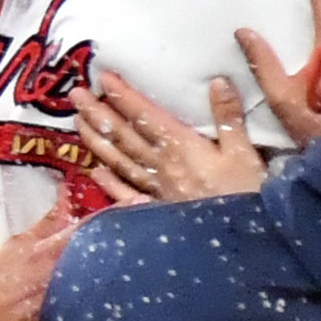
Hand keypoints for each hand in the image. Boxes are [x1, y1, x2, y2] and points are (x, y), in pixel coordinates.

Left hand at [75, 75, 266, 203]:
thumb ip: (229, 117)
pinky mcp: (157, 210)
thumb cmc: (245, 195)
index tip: (102, 77)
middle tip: (75, 94)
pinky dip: (110, 183)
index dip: (123, 96)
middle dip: (98, 113)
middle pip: (124, 136)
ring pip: (119, 161)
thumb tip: (217, 80)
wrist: (238, 243)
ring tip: (77, 121)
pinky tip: (96, 172)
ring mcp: (156, 189)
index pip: (145, 116)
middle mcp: (161, 166)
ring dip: (97, 141)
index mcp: (182, 147)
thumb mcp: (244, 153)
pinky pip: (128, 194)